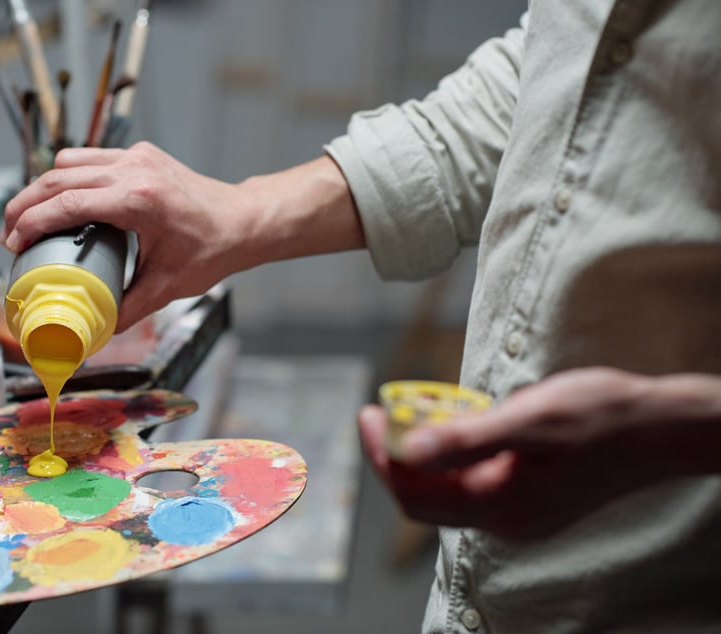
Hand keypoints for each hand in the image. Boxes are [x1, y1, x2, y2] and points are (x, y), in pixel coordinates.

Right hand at [1, 142, 363, 332]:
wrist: (243, 221)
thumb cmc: (212, 250)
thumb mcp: (167, 287)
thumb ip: (127, 310)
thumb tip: (92, 332)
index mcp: (139, 199)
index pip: (68, 203)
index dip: (32, 221)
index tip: (12, 243)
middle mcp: (134, 169)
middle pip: (58, 177)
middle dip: (25, 204)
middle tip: (9, 235)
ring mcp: (136, 157)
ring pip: (70, 162)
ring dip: (42, 187)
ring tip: (28, 219)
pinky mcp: (139, 154)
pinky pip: (89, 158)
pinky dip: (67, 177)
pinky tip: (59, 201)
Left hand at [358, 367, 720, 540]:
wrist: (659, 430)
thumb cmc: (599, 417)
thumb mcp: (527, 418)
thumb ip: (466, 438)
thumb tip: (408, 449)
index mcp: (500, 505)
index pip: (414, 492)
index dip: (382, 455)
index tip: (368, 414)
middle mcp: (505, 520)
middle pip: (425, 497)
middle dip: (395, 456)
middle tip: (381, 413)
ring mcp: (518, 515)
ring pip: (447, 492)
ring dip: (422, 457)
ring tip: (412, 414)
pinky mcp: (529, 502)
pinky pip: (471, 486)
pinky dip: (451, 459)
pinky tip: (453, 427)